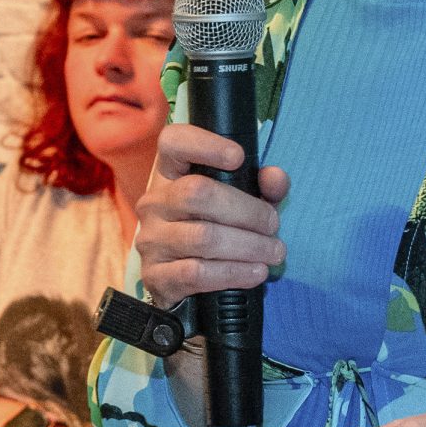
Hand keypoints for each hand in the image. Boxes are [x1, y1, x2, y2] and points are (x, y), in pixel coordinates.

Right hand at [133, 124, 289, 306]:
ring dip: (248, 246)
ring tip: (273, 252)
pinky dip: (234, 273)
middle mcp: (154, 202)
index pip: (172, 142)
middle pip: (197, 193)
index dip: (204, 144)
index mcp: (171, 174)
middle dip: (247, 211)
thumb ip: (263, 187)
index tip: (238, 157)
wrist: (183, 284)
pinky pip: (196, 273)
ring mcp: (150, 239)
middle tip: (273, 225)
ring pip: (202, 237)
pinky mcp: (155, 275)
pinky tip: (255, 272)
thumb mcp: (242, 203)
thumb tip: (275, 177)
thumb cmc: (215, 230)